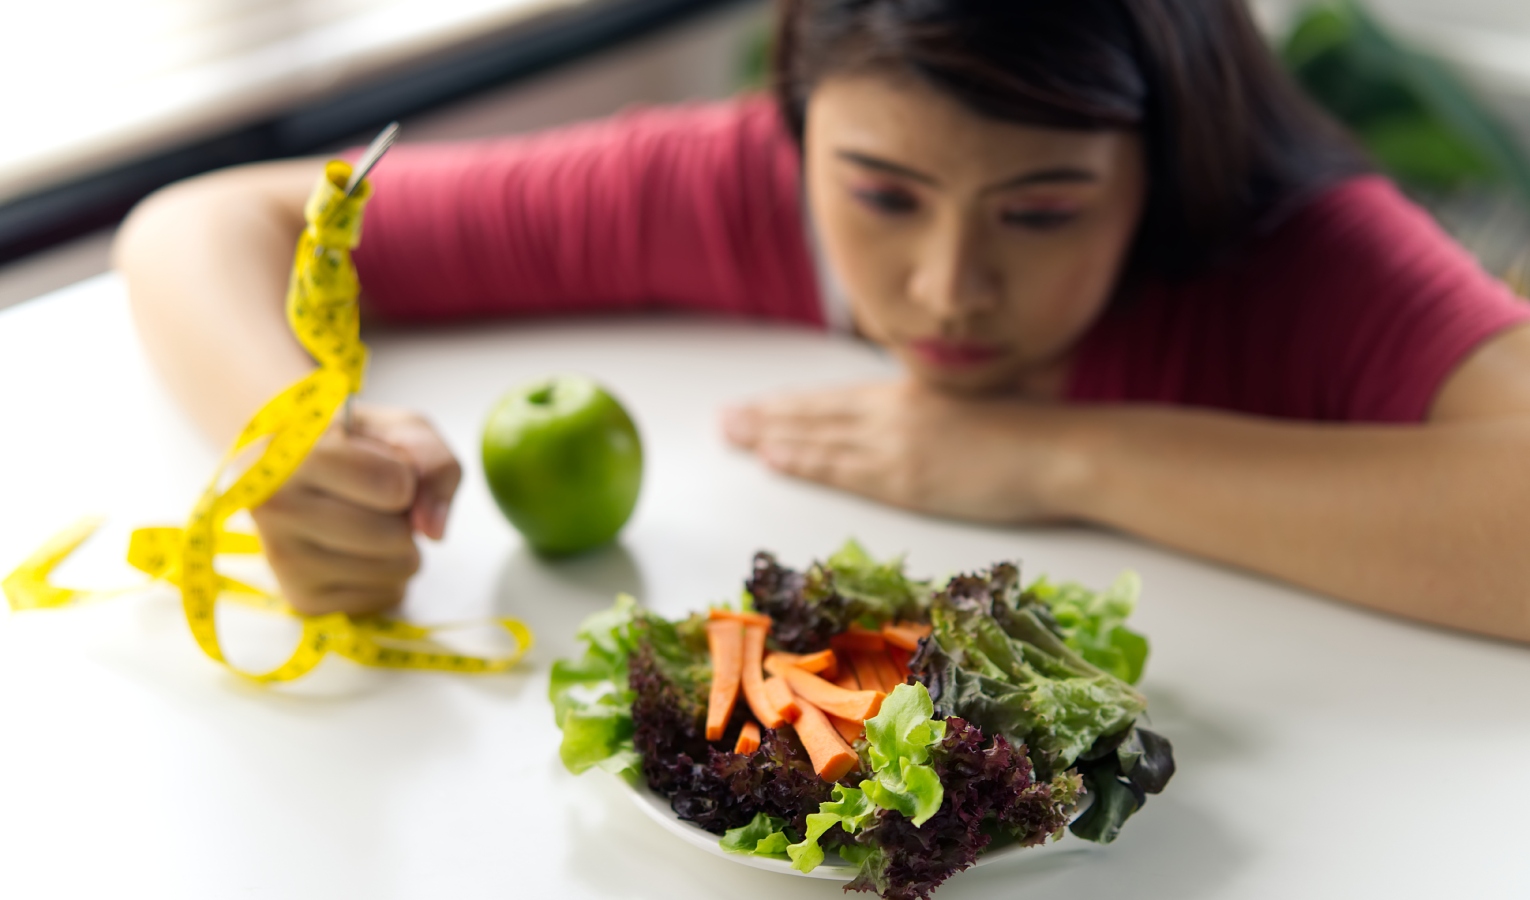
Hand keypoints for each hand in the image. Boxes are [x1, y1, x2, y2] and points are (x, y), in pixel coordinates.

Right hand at [250, 403, 461, 615]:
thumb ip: (435, 462)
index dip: (406, 477)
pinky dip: (388, 576)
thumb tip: (434, 531)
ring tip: (366, 523)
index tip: (379, 465)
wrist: (296, 475)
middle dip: (405, 519)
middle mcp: (276, 507)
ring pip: (396, 570)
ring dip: (401, 549)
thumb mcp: (401, 428)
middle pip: (395, 536)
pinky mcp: (301, 598)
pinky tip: (356, 551)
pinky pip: (387, 596)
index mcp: (295, 453)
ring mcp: (284, 559)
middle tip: (372, 499)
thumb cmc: (355, 445)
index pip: (394, 486)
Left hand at [722, 381, 1082, 522]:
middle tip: (725, 420)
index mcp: (910, 395)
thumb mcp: (969, 410)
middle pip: (818, 415)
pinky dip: (806, 463)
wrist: (1060, 450)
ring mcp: (898, 446)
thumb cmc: (1030, 431)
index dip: (795, 405)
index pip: (837, 402)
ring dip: (772, 436)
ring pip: (821, 438)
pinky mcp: (907, 480)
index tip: (761, 406)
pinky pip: (844, 471)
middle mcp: (895, 414)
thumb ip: (928, 417)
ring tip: (734, 435)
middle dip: (768, 418)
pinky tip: (775, 460)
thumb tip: (902, 429)